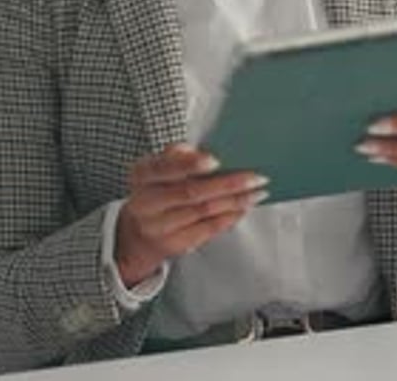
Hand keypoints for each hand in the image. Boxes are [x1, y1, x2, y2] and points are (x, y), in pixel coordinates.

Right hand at [115, 144, 268, 287]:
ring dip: (235, 201)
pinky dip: (229, 218)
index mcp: (143, 174)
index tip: (215, 160)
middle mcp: (147, 202)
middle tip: (254, 177)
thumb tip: (205, 152)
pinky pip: (207, 230)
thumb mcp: (160, 165)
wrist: (139, 229)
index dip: (189, 165)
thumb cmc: (158, 187)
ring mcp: (159, 227)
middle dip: (227, 184)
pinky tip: (243, 208)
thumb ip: (179, 155)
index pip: (164, 167)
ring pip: (203, 212)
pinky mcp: (174, 244)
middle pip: (190, 192)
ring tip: (257, 192)